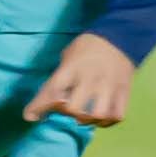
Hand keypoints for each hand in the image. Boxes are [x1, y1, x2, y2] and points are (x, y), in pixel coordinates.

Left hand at [20, 33, 134, 127]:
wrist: (120, 34)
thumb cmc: (88, 47)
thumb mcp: (67, 56)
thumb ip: (58, 78)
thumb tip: (44, 103)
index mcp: (72, 67)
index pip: (52, 89)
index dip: (39, 106)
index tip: (31, 116)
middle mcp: (90, 77)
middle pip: (74, 108)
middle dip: (68, 112)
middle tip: (68, 109)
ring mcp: (109, 85)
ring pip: (97, 114)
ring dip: (89, 120)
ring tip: (86, 116)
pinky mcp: (124, 91)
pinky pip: (117, 115)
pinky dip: (107, 122)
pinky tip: (101, 118)